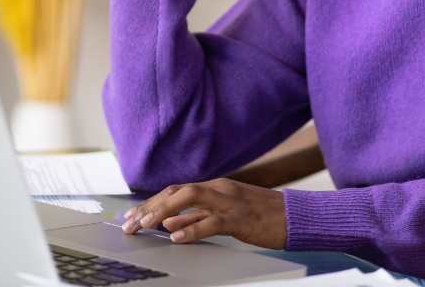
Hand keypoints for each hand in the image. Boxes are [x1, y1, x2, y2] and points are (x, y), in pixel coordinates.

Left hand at [120, 178, 285, 248]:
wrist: (294, 217)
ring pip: (189, 199)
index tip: (132, 216)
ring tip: (144, 226)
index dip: (151, 202)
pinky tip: (176, 237)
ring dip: (163, 212)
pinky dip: (192, 228)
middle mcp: (219, 189)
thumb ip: (198, 218)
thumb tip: (169, 224)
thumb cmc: (261, 217)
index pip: (175, 190)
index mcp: (215, 187)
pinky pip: (212, 222)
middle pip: (176, 191)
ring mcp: (229, 201)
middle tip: (129, 224)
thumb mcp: (225, 215)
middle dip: (150, 206)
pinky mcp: (240, 218)